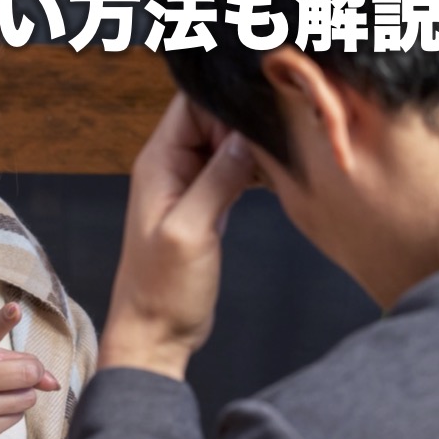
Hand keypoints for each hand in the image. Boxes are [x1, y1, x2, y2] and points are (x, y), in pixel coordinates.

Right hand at [0, 302, 59, 438]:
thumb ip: (12, 360)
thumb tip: (53, 382)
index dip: (3, 320)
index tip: (14, 309)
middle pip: (27, 373)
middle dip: (32, 371)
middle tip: (20, 371)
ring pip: (27, 398)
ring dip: (22, 392)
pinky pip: (17, 418)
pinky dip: (12, 410)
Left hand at [100, 93, 255, 379]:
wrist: (155, 335)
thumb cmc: (162, 290)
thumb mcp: (191, 231)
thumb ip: (218, 180)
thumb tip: (247, 137)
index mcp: (158, 162)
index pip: (191, 105)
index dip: (227, 103)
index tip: (263, 114)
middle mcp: (171, 167)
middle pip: (212, 119)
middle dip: (246, 121)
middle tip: (282, 133)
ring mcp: (188, 186)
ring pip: (225, 144)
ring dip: (252, 145)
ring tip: (284, 151)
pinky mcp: (205, 206)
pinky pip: (231, 171)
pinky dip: (252, 169)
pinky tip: (276, 176)